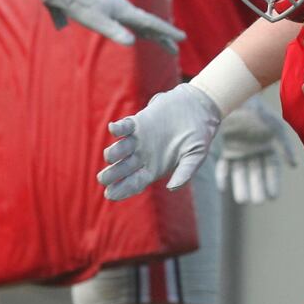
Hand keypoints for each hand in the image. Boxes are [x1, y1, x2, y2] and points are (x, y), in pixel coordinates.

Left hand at [45, 0, 184, 54]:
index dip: (167, 31)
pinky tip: (141, 35)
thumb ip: (114, 31)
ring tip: (164, 44)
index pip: (152, 23)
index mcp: (125, 11)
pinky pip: (132, 23)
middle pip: (150, 25)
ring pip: (141, 24)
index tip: (182, 37)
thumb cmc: (79, 4)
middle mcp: (125, 9)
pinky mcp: (110, 10)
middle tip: (175, 49)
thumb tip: (132, 42)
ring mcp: (118, 9)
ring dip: (153, 35)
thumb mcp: (96, 21)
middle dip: (164, 37)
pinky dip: (141, 30)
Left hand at [97, 83, 221, 200]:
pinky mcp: (138, 122)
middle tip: (103, 178)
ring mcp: (139, 140)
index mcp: (154, 169)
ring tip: (110, 156)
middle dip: (111, 174)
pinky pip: (124, 127)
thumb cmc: (199, 135)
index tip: (110, 194)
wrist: (200, 108)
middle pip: (122, 169)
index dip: (122, 189)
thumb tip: (172, 188)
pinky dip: (118, 128)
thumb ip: (185, 172)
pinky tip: (113, 129)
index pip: (135, 182)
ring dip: (113, 153)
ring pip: (119, 149)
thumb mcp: (196, 156)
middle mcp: (143, 156)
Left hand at [215, 95, 297, 203]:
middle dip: (257, 188)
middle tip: (258, 201)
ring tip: (242, 200)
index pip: (272, 169)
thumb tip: (294, 166)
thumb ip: (285, 148)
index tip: (273, 197)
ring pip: (240, 173)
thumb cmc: (260, 114)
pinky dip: (223, 176)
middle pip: (256, 174)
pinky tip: (223, 188)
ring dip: (241, 185)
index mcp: (268, 147)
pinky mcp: (225, 149)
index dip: (273, 183)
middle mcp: (254, 151)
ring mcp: (239, 151)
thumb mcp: (276, 130)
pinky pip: (224, 166)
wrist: (238, 99)